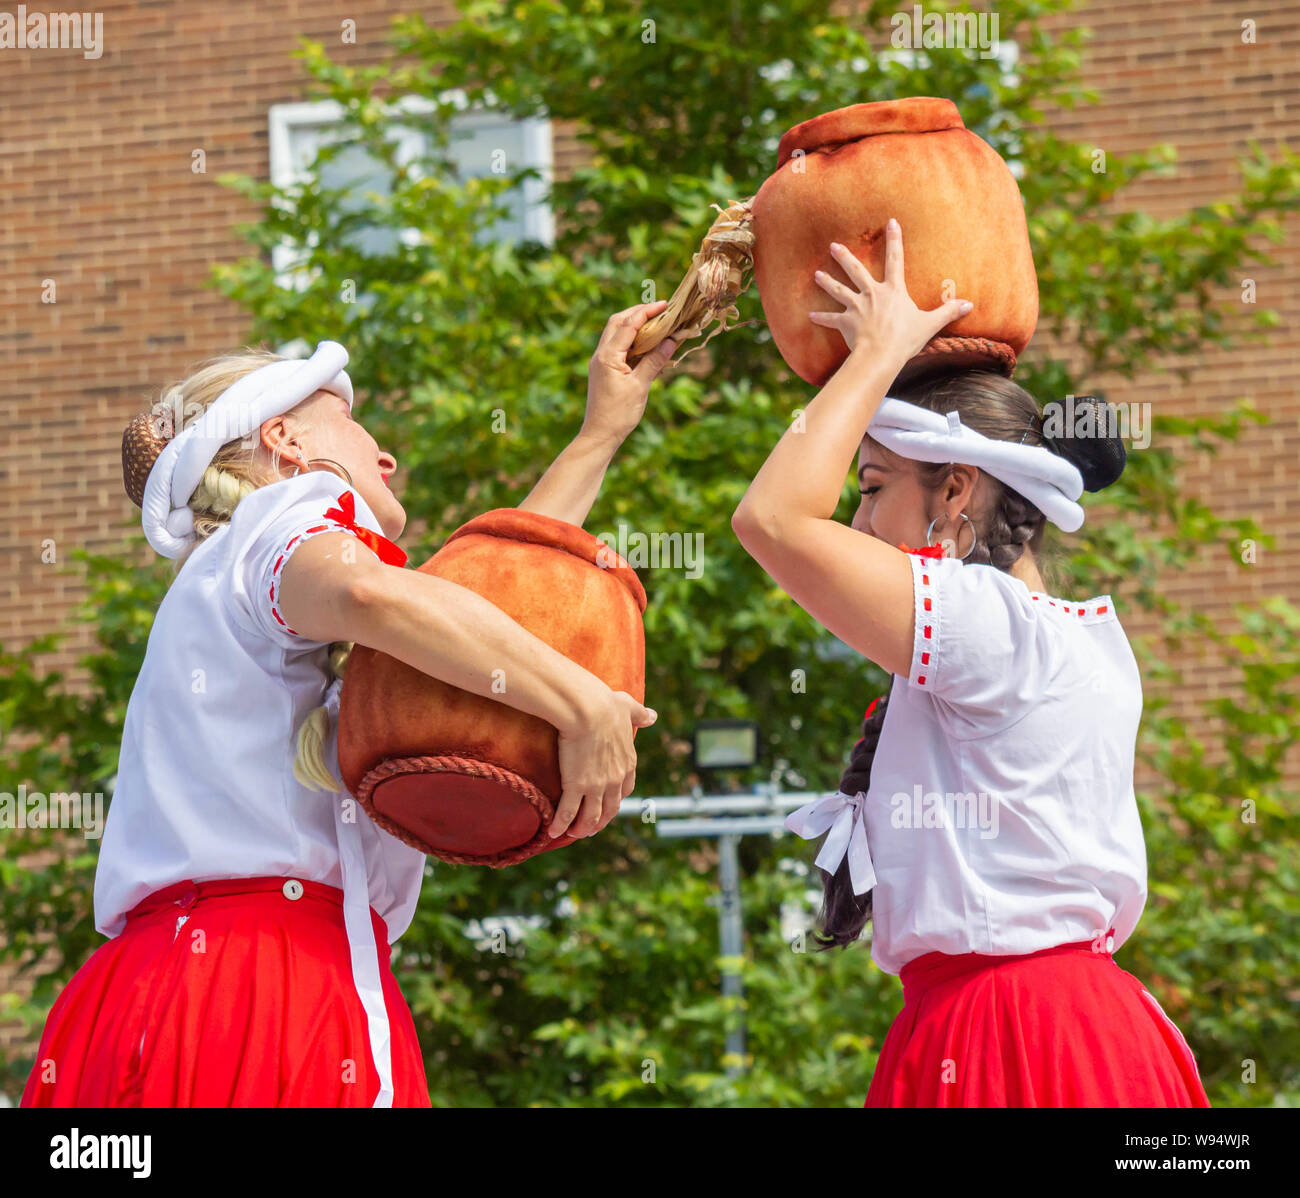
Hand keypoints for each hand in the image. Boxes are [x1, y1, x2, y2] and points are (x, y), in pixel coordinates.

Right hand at [550, 689, 656, 838]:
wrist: (588, 709)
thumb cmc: (605, 704)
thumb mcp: (628, 708)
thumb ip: (640, 714)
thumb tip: (653, 716)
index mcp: (628, 762)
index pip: (626, 790)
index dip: (617, 800)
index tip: (609, 804)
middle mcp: (616, 779)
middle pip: (610, 809)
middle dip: (600, 821)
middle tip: (590, 828)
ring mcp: (597, 786)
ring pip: (590, 816)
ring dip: (582, 828)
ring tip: (573, 834)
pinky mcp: (576, 786)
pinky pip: (568, 812)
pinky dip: (561, 824)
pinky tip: (553, 831)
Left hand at [583, 301, 676, 446]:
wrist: (600, 435)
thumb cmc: (619, 414)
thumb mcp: (640, 387)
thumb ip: (654, 361)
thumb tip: (671, 340)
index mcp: (608, 356)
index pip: (628, 324)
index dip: (647, 312)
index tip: (665, 305)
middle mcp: (601, 354)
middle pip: (618, 322)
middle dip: (638, 312)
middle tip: (660, 310)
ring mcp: (600, 361)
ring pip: (616, 333)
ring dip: (634, 325)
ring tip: (656, 324)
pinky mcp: (604, 369)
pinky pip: (618, 347)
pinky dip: (632, 340)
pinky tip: (648, 345)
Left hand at [809, 219, 972, 362]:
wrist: (881, 355)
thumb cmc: (905, 339)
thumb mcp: (930, 324)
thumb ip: (948, 312)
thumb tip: (970, 304)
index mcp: (893, 291)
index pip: (895, 259)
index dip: (894, 239)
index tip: (890, 222)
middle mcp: (872, 294)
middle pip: (856, 271)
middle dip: (845, 257)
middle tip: (833, 246)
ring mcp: (857, 307)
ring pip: (839, 290)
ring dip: (828, 282)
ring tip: (817, 275)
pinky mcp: (846, 322)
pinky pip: (831, 319)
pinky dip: (821, 317)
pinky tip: (810, 315)